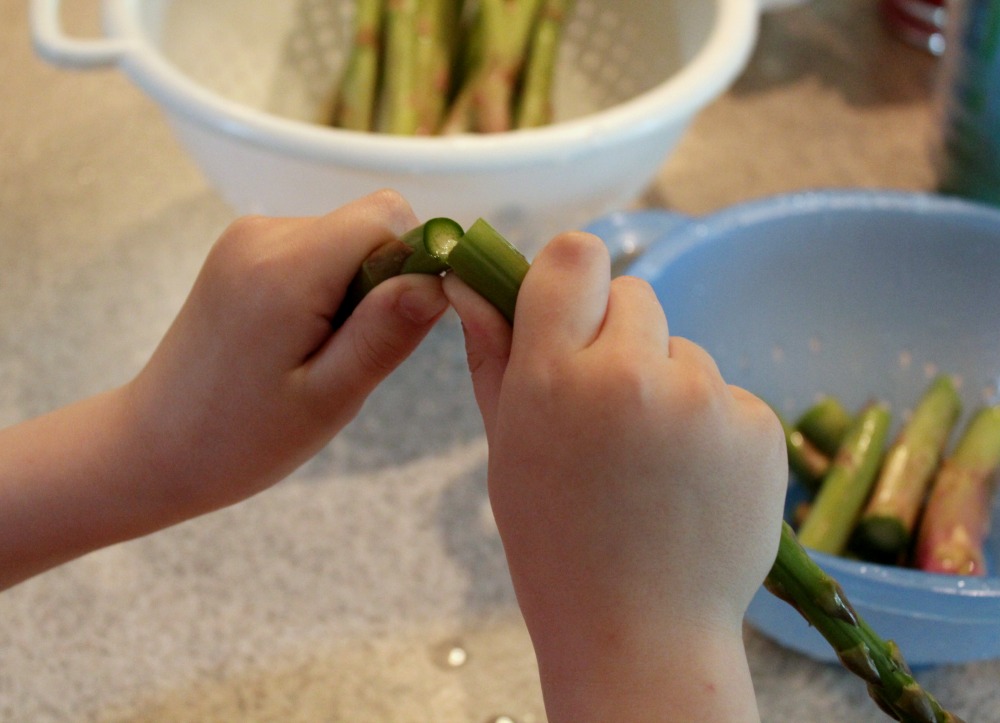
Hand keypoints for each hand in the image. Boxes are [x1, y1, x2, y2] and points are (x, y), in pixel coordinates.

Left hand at [128, 190, 447, 513]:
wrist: (154, 446)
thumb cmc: (242, 439)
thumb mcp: (329, 399)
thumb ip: (385, 333)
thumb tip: (439, 281)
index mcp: (286, 268)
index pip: (388, 217)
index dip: (413, 264)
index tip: (397, 327)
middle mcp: (263, 233)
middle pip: (368, 224)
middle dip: (383, 283)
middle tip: (349, 354)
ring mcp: (248, 236)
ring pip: (346, 237)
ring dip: (354, 289)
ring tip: (318, 353)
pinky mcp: (243, 249)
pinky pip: (317, 248)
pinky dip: (327, 288)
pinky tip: (299, 340)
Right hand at [445, 231, 785, 721]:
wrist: (638, 631)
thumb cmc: (556, 540)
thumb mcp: (507, 445)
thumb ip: (492, 353)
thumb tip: (467, 280)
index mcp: (556, 377)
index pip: (575, 255)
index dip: (572, 277)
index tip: (570, 312)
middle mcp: (633, 375)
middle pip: (635, 293)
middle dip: (619, 335)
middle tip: (608, 407)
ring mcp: (705, 401)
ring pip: (684, 348)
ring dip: (666, 384)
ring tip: (651, 461)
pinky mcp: (759, 427)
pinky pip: (727, 393)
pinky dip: (710, 424)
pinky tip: (690, 480)